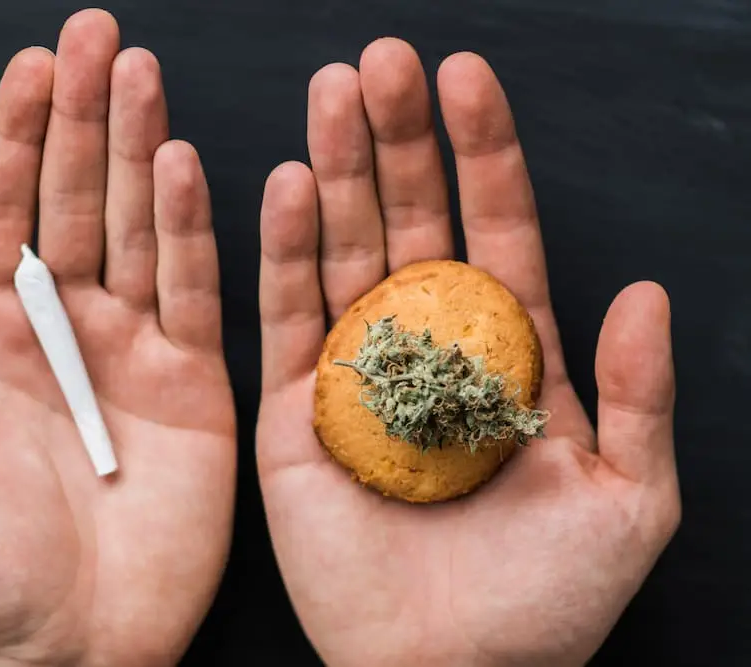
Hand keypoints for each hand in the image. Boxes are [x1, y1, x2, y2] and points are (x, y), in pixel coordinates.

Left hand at [0, 10, 234, 666]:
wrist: (66, 643)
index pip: (1, 213)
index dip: (16, 138)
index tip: (33, 65)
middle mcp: (62, 327)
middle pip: (73, 201)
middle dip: (84, 117)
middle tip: (99, 37)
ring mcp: (133, 348)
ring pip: (137, 228)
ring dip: (140, 152)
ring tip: (142, 77)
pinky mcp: (194, 381)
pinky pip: (195, 291)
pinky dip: (192, 230)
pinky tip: (188, 169)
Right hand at [257, 40, 679, 666]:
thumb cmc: (546, 601)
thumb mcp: (628, 500)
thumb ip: (641, 397)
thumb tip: (645, 292)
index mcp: (505, 355)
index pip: (495, 230)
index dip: (482, 152)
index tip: (464, 76)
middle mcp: (425, 347)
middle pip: (412, 221)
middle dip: (399, 138)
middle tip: (381, 61)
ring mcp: (356, 373)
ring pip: (344, 252)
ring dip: (339, 171)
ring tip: (331, 95)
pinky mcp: (295, 410)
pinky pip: (286, 320)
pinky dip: (285, 254)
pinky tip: (289, 188)